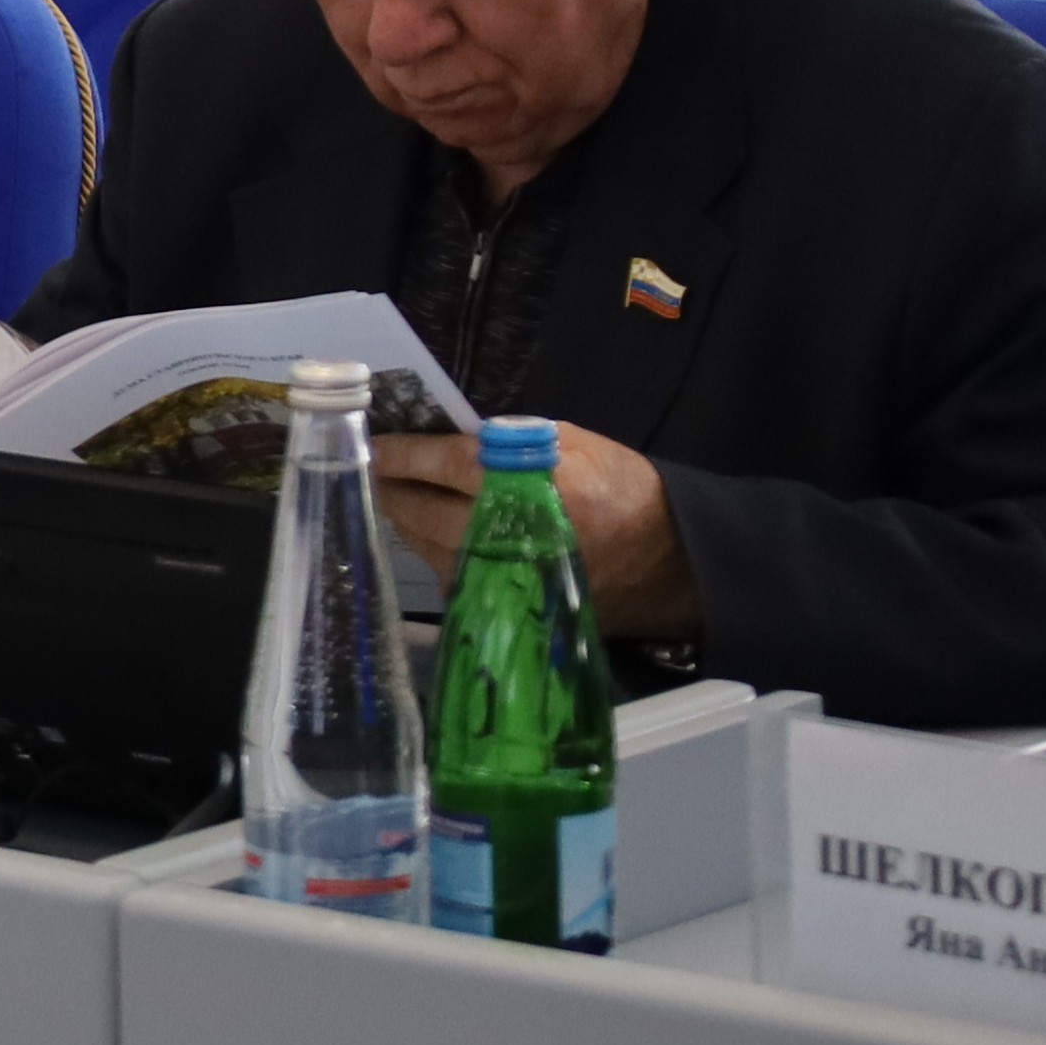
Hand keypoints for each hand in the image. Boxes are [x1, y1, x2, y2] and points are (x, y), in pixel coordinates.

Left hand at [370, 422, 695, 639]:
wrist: (670, 560)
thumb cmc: (620, 488)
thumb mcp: (572, 444)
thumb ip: (507, 441)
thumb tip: (446, 439)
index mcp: (529, 484)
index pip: (445, 465)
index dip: (403, 454)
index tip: (375, 445)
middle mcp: (510, 535)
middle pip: (423, 513)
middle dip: (392, 489)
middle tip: (376, 471)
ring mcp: (506, 577)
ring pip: (429, 550)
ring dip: (407, 522)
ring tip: (397, 498)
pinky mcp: (510, 605)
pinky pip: (453, 577)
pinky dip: (435, 554)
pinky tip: (432, 534)